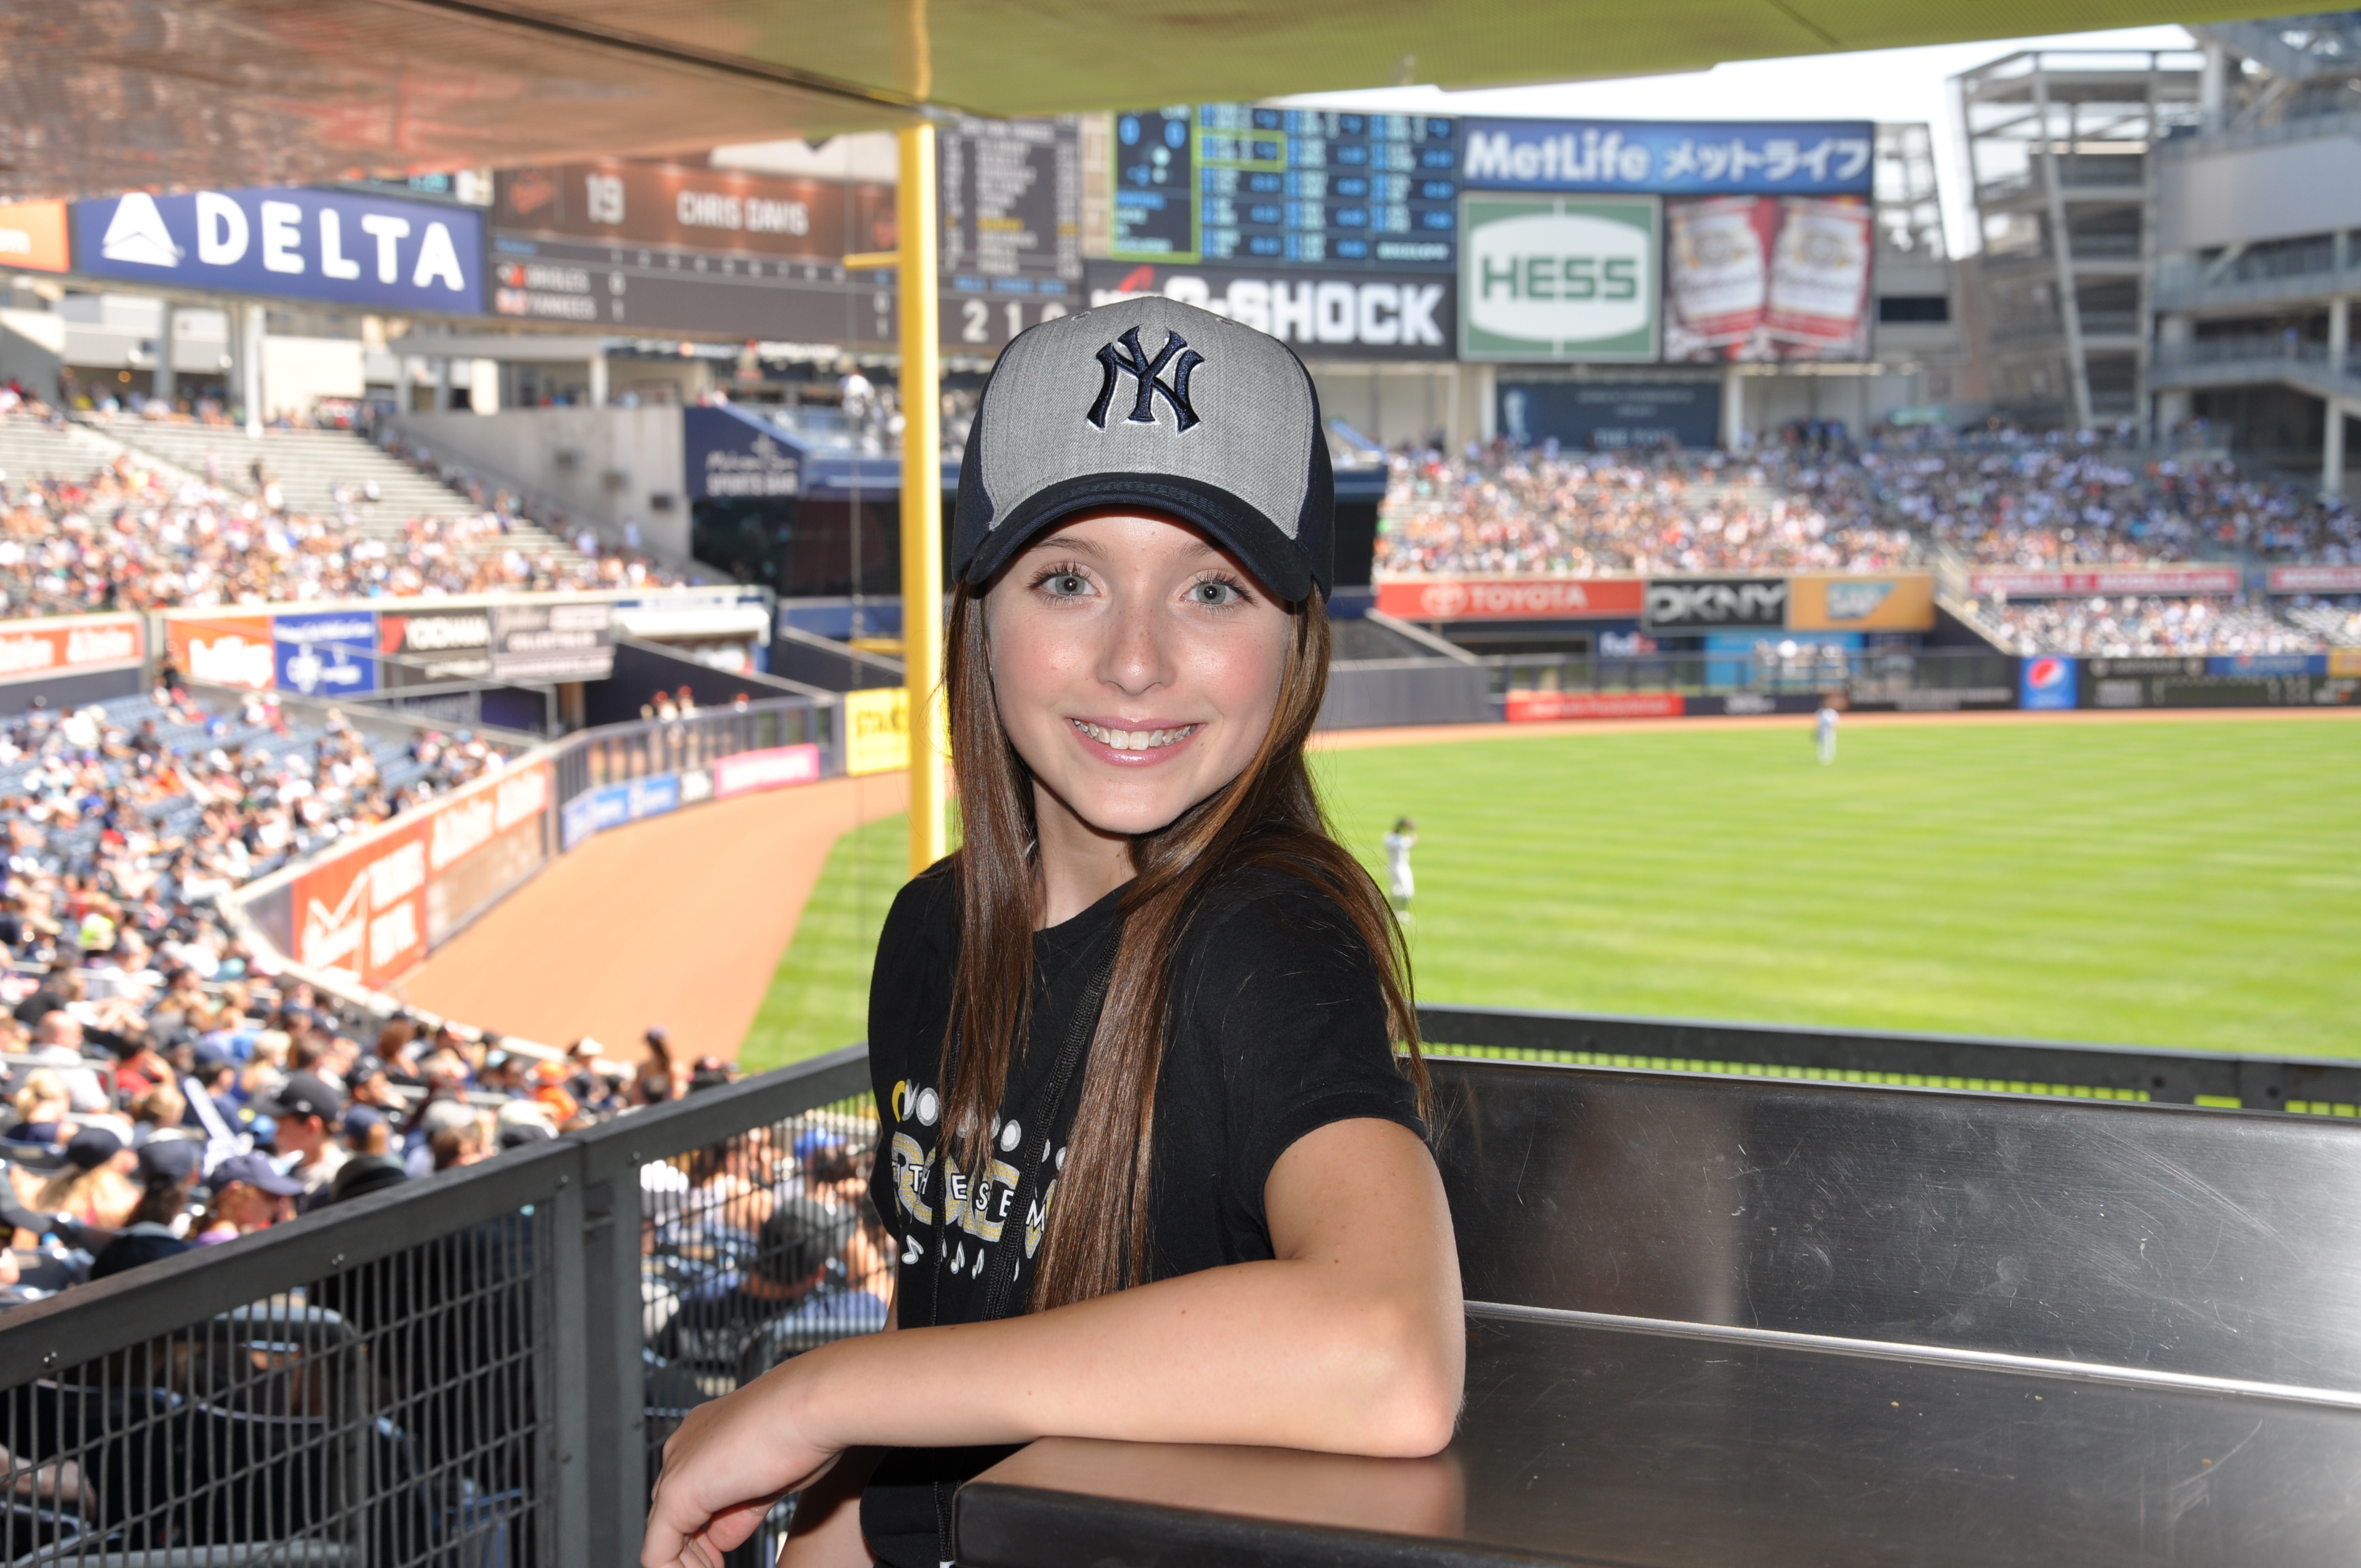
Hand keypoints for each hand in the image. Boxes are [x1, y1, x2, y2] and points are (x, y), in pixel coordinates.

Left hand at [641, 1358, 842, 1567]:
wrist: (814, 1406)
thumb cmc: (809, 1427)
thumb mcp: (770, 1477)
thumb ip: (742, 1507)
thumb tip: (724, 1537)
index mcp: (708, 1434)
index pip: (695, 1494)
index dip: (708, 1533)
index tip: (726, 1553)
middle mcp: (685, 1447)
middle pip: (674, 1515)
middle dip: (696, 1551)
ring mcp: (677, 1468)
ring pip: (663, 1535)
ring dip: (689, 1565)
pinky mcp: (676, 1494)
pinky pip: (658, 1552)